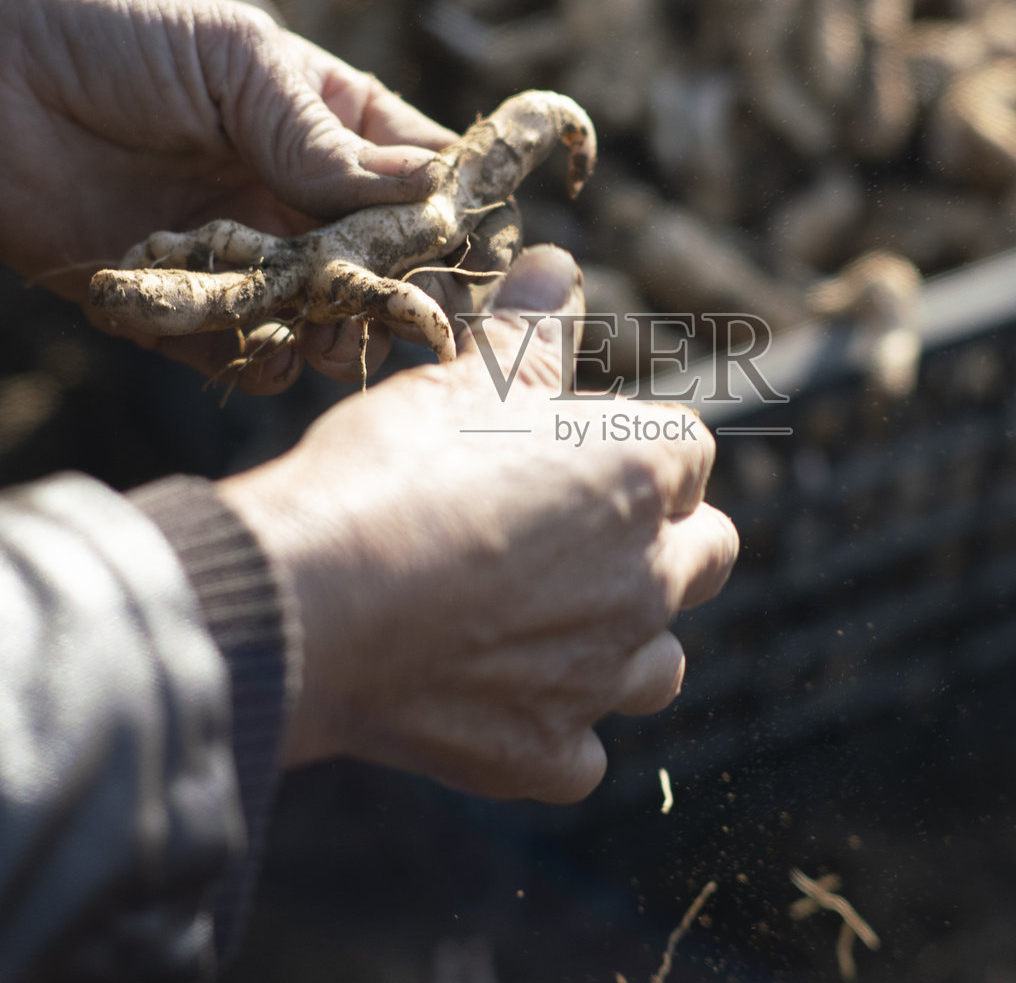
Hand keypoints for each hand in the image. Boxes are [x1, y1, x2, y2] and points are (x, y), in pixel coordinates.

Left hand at [0, 0, 464, 392]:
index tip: (477, 242)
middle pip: (392, 271)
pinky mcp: (184, 315)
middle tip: (410, 304)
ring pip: (330, 327)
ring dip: (337, 331)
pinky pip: (248, 361)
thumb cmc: (112, 38)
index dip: (459, 214)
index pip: (427, 182)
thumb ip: (322, 138)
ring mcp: (248, 264)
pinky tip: (251, 337)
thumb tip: (426, 193)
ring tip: (321, 318)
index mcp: (331, 129)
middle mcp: (300, 204)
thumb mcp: (235, 63)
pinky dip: (259, 360)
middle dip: (408, 292)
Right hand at [216, 246, 739, 801]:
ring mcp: (599, 676)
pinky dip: (552, 730)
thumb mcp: (462, 379)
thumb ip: (528, 329)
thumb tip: (558, 263)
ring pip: (658, 665)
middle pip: (706, 554)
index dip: (636, 448)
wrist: (309, 599)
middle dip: (663, 541)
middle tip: (581, 534)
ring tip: (550, 624)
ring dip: (623, 642)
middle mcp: (644, 580)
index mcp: (637, 477)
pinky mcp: (545, 752)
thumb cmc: (390, 472)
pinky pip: (579, 750)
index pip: (688, 452)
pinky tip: (501, 703)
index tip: (577, 451)